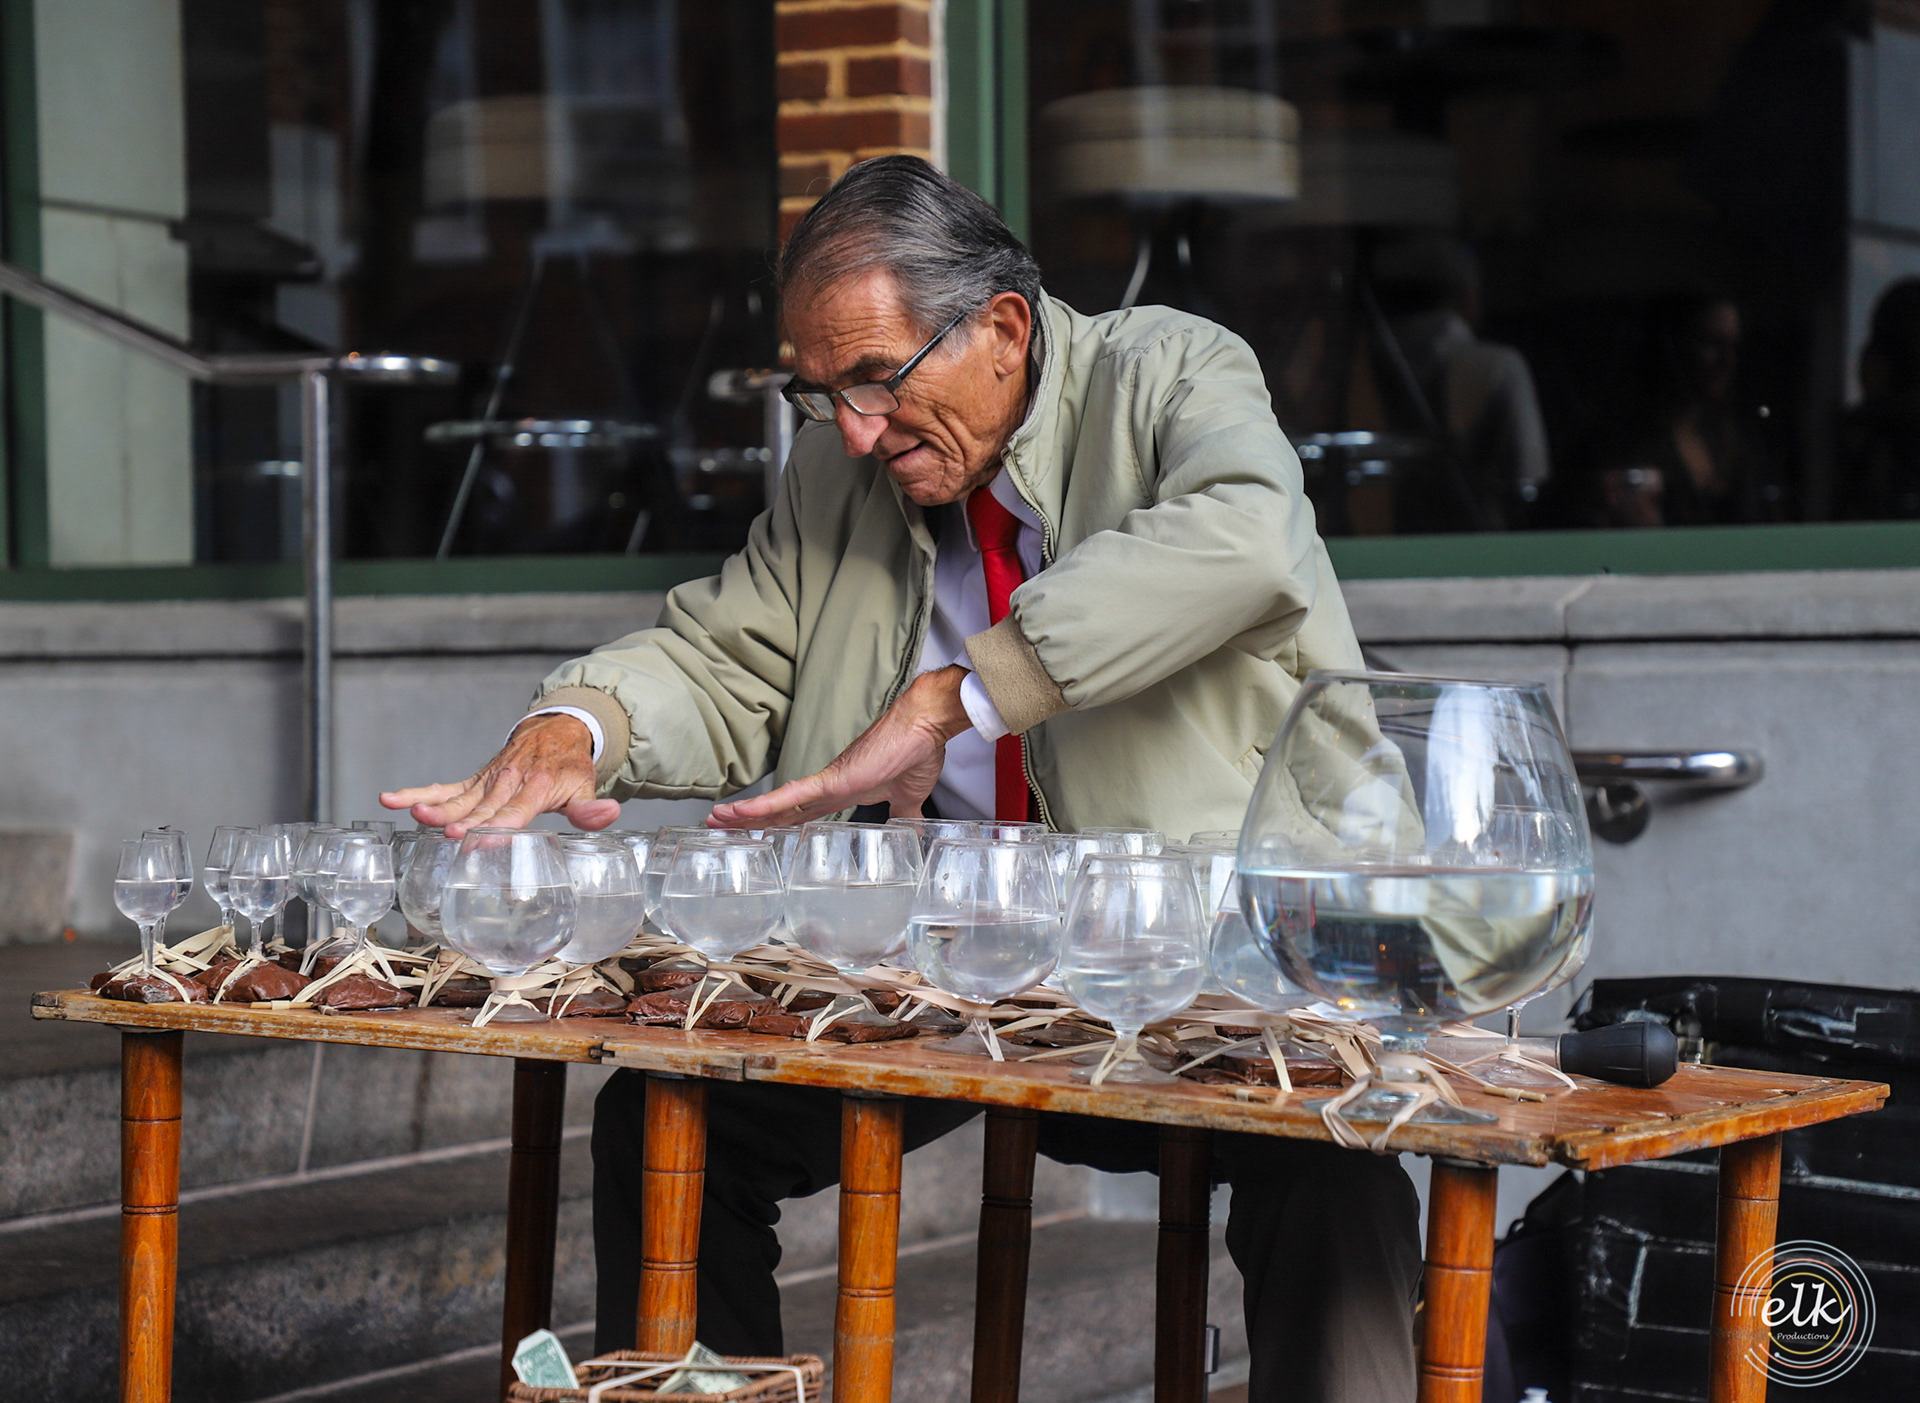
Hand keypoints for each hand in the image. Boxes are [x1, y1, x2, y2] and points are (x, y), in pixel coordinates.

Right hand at [380, 714, 621, 838]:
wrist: (556, 731)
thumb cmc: (570, 767)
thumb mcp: (586, 785)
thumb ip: (591, 807)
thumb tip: (610, 814)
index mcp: (537, 788)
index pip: (516, 812)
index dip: (499, 826)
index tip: (483, 838)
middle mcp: (507, 783)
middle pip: (482, 808)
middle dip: (464, 820)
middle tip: (446, 831)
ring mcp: (488, 782)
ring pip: (458, 797)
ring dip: (435, 805)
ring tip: (415, 814)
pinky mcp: (475, 781)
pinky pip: (444, 788)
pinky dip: (417, 792)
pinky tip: (391, 799)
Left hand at [710, 666, 973, 827]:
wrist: (924, 725)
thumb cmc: (916, 752)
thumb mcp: (908, 798)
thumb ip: (904, 816)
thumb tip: (912, 834)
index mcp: (844, 792)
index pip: (801, 813)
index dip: (776, 822)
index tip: (755, 831)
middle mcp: (829, 787)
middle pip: (780, 810)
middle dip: (750, 820)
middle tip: (719, 827)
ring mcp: (827, 783)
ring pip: (776, 804)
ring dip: (745, 813)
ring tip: (716, 820)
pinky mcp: (831, 780)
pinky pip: (791, 797)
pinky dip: (763, 806)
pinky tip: (740, 813)